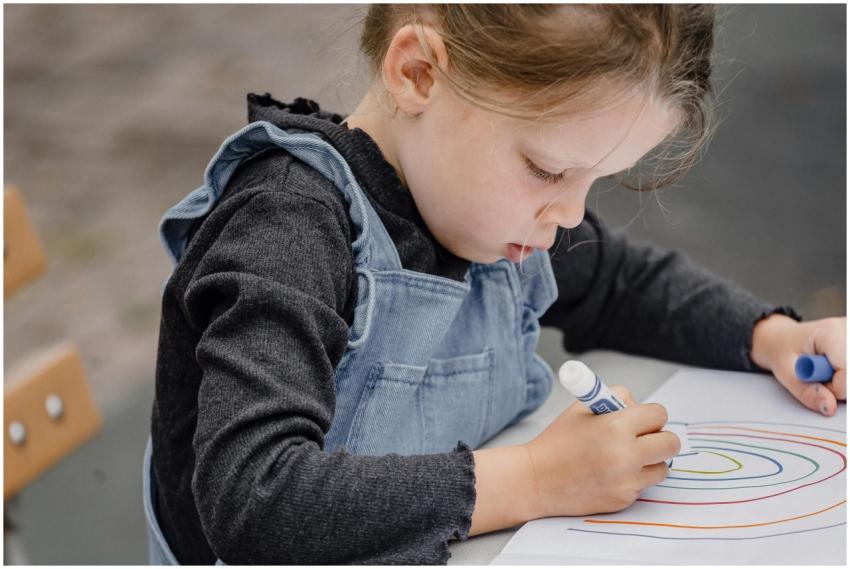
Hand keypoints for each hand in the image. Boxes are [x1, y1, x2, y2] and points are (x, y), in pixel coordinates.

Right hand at [522, 386, 679, 517]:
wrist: (536, 480)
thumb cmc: (557, 442)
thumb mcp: (581, 408)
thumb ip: (615, 400)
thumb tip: (639, 406)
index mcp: (615, 427)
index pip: (658, 414)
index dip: (650, 414)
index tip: (641, 418)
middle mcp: (625, 455)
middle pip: (671, 443)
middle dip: (660, 437)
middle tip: (644, 438)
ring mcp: (626, 481)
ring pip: (662, 467)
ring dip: (649, 460)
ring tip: (625, 457)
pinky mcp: (624, 500)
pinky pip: (643, 485)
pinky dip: (632, 478)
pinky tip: (609, 474)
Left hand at [751, 314, 845, 415]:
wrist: (784, 337)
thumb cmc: (783, 350)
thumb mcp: (784, 372)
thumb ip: (806, 392)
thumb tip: (830, 408)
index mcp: (830, 333)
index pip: (848, 374)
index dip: (835, 388)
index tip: (817, 382)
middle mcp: (847, 330)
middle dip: (840, 385)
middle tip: (820, 375)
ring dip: (843, 381)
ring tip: (826, 370)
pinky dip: (845, 376)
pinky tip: (835, 367)